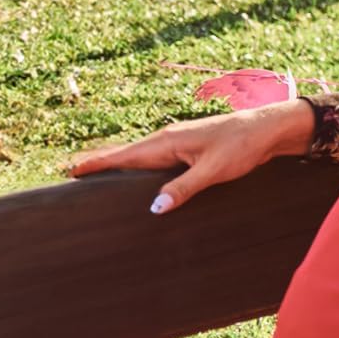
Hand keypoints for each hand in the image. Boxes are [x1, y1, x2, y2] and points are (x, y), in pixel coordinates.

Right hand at [67, 98, 314, 211]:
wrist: (268, 129)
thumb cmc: (243, 146)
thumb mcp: (213, 171)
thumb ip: (184, 189)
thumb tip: (154, 208)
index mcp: (166, 142)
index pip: (122, 156)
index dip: (96, 164)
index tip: (69, 171)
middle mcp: (167, 139)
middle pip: (126, 155)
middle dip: (100, 164)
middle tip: (73, 174)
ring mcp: (178, 142)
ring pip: (141, 156)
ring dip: (120, 165)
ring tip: (97, 177)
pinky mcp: (190, 148)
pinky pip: (157, 159)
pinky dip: (141, 167)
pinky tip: (141, 177)